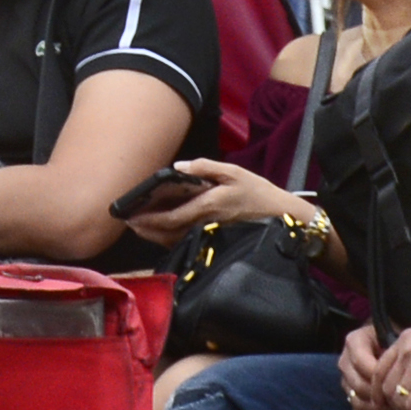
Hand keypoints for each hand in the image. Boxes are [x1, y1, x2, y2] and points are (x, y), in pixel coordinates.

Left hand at [121, 158, 318, 242]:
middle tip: (129, 223)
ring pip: (175, 240)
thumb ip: (204, 167)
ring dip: (155, 236)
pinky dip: (170, 238)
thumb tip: (178, 167)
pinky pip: (186, 241)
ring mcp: (209, 235)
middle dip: (146, 229)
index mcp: (206, 207)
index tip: (131, 216)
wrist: (281, 216)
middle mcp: (204, 225)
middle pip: (167, 233)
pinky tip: (162, 232)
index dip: (148, 219)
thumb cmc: (257, 192)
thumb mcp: (233, 172)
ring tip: (140, 227)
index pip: (170, 217)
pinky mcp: (214, 239)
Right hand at [337, 320, 396, 409]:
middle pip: (359, 385)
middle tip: (403, 400)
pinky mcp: (351, 398)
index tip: (399, 382)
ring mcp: (347, 382)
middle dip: (382, 396)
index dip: (380, 377)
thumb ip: (395, 349)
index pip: (362, 363)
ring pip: (358, 402)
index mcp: (354, 342)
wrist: (393, 342)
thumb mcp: (396, 336)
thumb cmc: (398, 338)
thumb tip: (399, 373)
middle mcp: (346, 362)